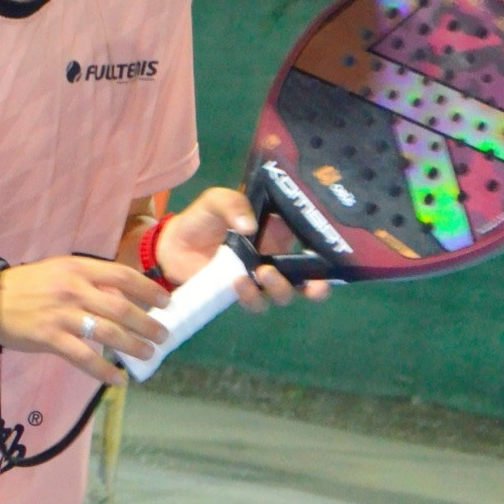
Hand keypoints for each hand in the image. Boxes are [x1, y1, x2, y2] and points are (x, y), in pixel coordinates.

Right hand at [0, 254, 170, 383]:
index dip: (148, 290)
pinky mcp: (50, 338)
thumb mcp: (60, 270)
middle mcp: (74, 289)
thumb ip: (89, 280)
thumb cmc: (27, 285)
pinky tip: (117, 380)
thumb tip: (123, 297)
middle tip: (163, 336)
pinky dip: (104, 371)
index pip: (123, 276)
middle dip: (147, 324)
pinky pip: (84, 357)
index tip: (166, 303)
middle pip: (121, 309)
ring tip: (148, 355)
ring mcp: (62, 315)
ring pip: (108, 334)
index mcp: (78, 268)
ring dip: (133, 347)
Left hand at [157, 186, 328, 314]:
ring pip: (283, 294)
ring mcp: (259, 278)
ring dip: (280, 288)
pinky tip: (238, 281)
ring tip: (262, 272)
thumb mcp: (217, 201)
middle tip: (314, 285)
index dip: (326, 253)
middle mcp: (276, 257)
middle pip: (307, 279)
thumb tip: (249, 225)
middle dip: (317, 287)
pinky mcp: (240, 293)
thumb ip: (233, 204)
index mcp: (279, 232)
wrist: (172, 244)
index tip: (332, 256)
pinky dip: (251, 295)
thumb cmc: (202, 218)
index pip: (311, 244)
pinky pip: (254, 302)